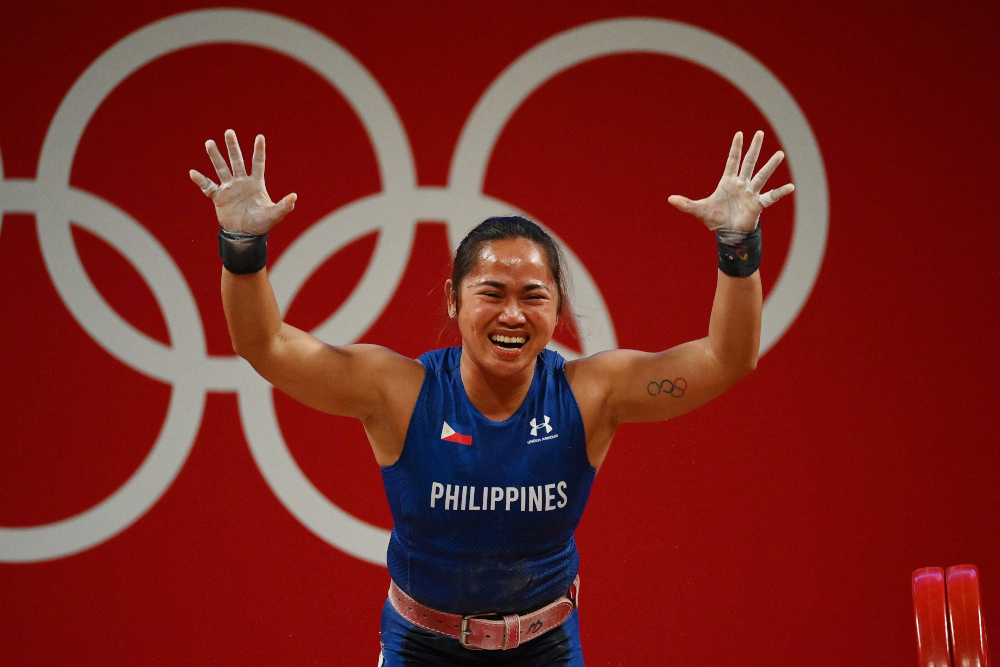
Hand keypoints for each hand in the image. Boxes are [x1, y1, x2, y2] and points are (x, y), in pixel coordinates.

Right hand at [189, 129, 296, 234]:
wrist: (245, 235)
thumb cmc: (261, 223)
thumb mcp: (274, 215)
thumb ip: (284, 206)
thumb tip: (295, 197)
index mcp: (256, 183)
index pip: (258, 163)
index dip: (259, 151)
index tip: (260, 137)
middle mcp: (241, 182)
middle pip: (236, 161)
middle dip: (233, 147)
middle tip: (229, 132)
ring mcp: (229, 188)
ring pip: (221, 168)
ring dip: (215, 156)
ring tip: (209, 142)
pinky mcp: (218, 197)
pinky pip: (208, 187)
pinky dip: (201, 181)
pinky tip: (193, 173)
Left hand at [668, 131, 793, 232]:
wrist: (728, 233)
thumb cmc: (716, 219)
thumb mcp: (699, 210)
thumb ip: (685, 204)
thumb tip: (669, 200)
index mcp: (728, 182)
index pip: (732, 161)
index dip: (735, 148)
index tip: (739, 134)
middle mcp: (741, 184)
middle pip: (749, 163)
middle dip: (754, 149)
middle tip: (760, 133)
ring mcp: (750, 193)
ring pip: (761, 176)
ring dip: (770, 166)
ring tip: (779, 154)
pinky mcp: (757, 204)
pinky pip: (770, 197)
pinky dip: (780, 192)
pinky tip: (791, 187)